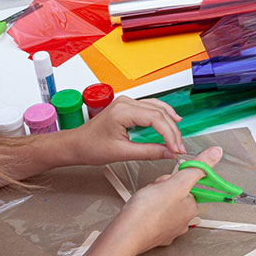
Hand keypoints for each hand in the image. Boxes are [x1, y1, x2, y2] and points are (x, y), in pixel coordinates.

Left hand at [65, 95, 184, 164]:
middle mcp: (125, 102)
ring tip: (178, 138)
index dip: (170, 135)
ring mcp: (126, 102)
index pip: (156, 119)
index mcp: (123, 111)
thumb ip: (149, 152)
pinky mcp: (127, 106)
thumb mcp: (122, 153)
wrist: (76, 144)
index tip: (177, 149)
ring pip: (157, 108)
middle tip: (179, 148)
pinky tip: (172, 120)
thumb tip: (169, 153)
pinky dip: (163, 115)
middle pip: (159, 113)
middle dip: (172, 131)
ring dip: (170, 123)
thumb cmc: (91, 147)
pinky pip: (150, 107)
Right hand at [118, 146, 222, 253]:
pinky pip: (153, 215)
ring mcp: (169, 229)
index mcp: (191, 208)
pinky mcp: (155, 233)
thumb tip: (216, 153)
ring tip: (145, 201)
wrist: (126, 233)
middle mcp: (183, 220)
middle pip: (175, 192)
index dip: (172, 179)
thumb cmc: (148, 212)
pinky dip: (147, 211)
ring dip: (153, 198)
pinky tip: (142, 210)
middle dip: (162, 188)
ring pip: (163, 203)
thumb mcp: (177, 182)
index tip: (166, 183)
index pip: (186, 184)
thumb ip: (197, 167)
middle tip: (153, 192)